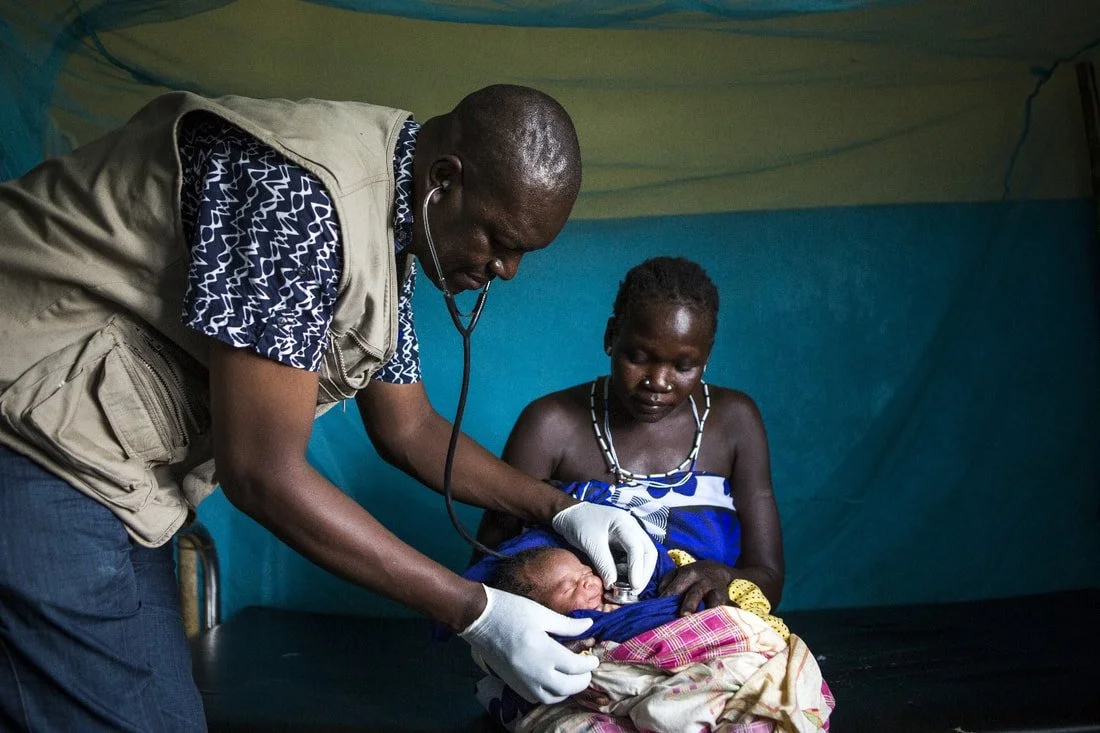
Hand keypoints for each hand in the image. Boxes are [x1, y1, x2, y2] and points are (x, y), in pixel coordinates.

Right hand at [459, 585, 597, 703]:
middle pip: (566, 687)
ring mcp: (521, 680)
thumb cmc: (511, 610)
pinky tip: (552, 681)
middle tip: (587, 670)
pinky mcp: (512, 683)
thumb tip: (590, 627)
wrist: (478, 618)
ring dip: (566, 691)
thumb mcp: (542, 613)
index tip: (594, 657)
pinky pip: (535, 697)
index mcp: (544, 652)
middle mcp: (534, 672)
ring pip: (551, 697)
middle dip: (581, 681)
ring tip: (572, 677)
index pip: (575, 667)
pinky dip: (549, 694)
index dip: (589, 663)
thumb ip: (568, 625)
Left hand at [552, 502, 657, 590]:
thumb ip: (603, 564)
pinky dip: (629, 571)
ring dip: (637, 573)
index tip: (634, 586)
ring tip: (624, 587)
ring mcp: (629, 535)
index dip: (637, 569)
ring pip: (642, 557)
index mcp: (624, 523)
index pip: (637, 548)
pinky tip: (619, 579)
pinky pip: (632, 559)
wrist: (569, 514)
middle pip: (648, 552)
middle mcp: (631, 528)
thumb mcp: (590, 544)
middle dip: (643, 573)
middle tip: (634, 591)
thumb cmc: (579, 523)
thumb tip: (613, 585)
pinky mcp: (623, 543)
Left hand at [658, 560, 732, 614]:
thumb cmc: (691, 576)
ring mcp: (717, 590)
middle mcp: (703, 581)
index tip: (662, 605)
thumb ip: (666, 583)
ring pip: (716, 599)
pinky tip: (732, 620)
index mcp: (688, 574)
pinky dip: (732, 612)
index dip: (669, 595)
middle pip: (696, 592)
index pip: (677, 586)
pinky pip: (731, 606)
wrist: (716, 569)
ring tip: (708, 622)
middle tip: (684, 615)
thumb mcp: (677, 573)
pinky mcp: (728, 598)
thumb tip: (658, 598)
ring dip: (711, 609)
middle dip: (690, 603)